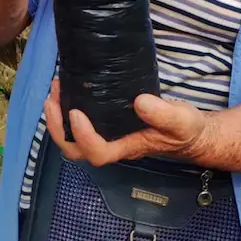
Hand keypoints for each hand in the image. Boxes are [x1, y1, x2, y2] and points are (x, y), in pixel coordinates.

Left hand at [44, 79, 210, 166]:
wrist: (188, 131)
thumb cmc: (185, 129)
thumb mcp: (181, 120)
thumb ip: (163, 114)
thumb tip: (139, 102)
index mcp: (127, 148)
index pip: (98, 152)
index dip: (82, 137)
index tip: (76, 111)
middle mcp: (113, 145)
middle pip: (75, 151)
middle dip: (57, 127)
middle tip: (51, 98)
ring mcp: (108, 135)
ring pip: (73, 138)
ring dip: (58, 116)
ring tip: (55, 88)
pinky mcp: (107, 123)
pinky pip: (79, 123)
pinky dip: (67, 108)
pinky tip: (68, 87)